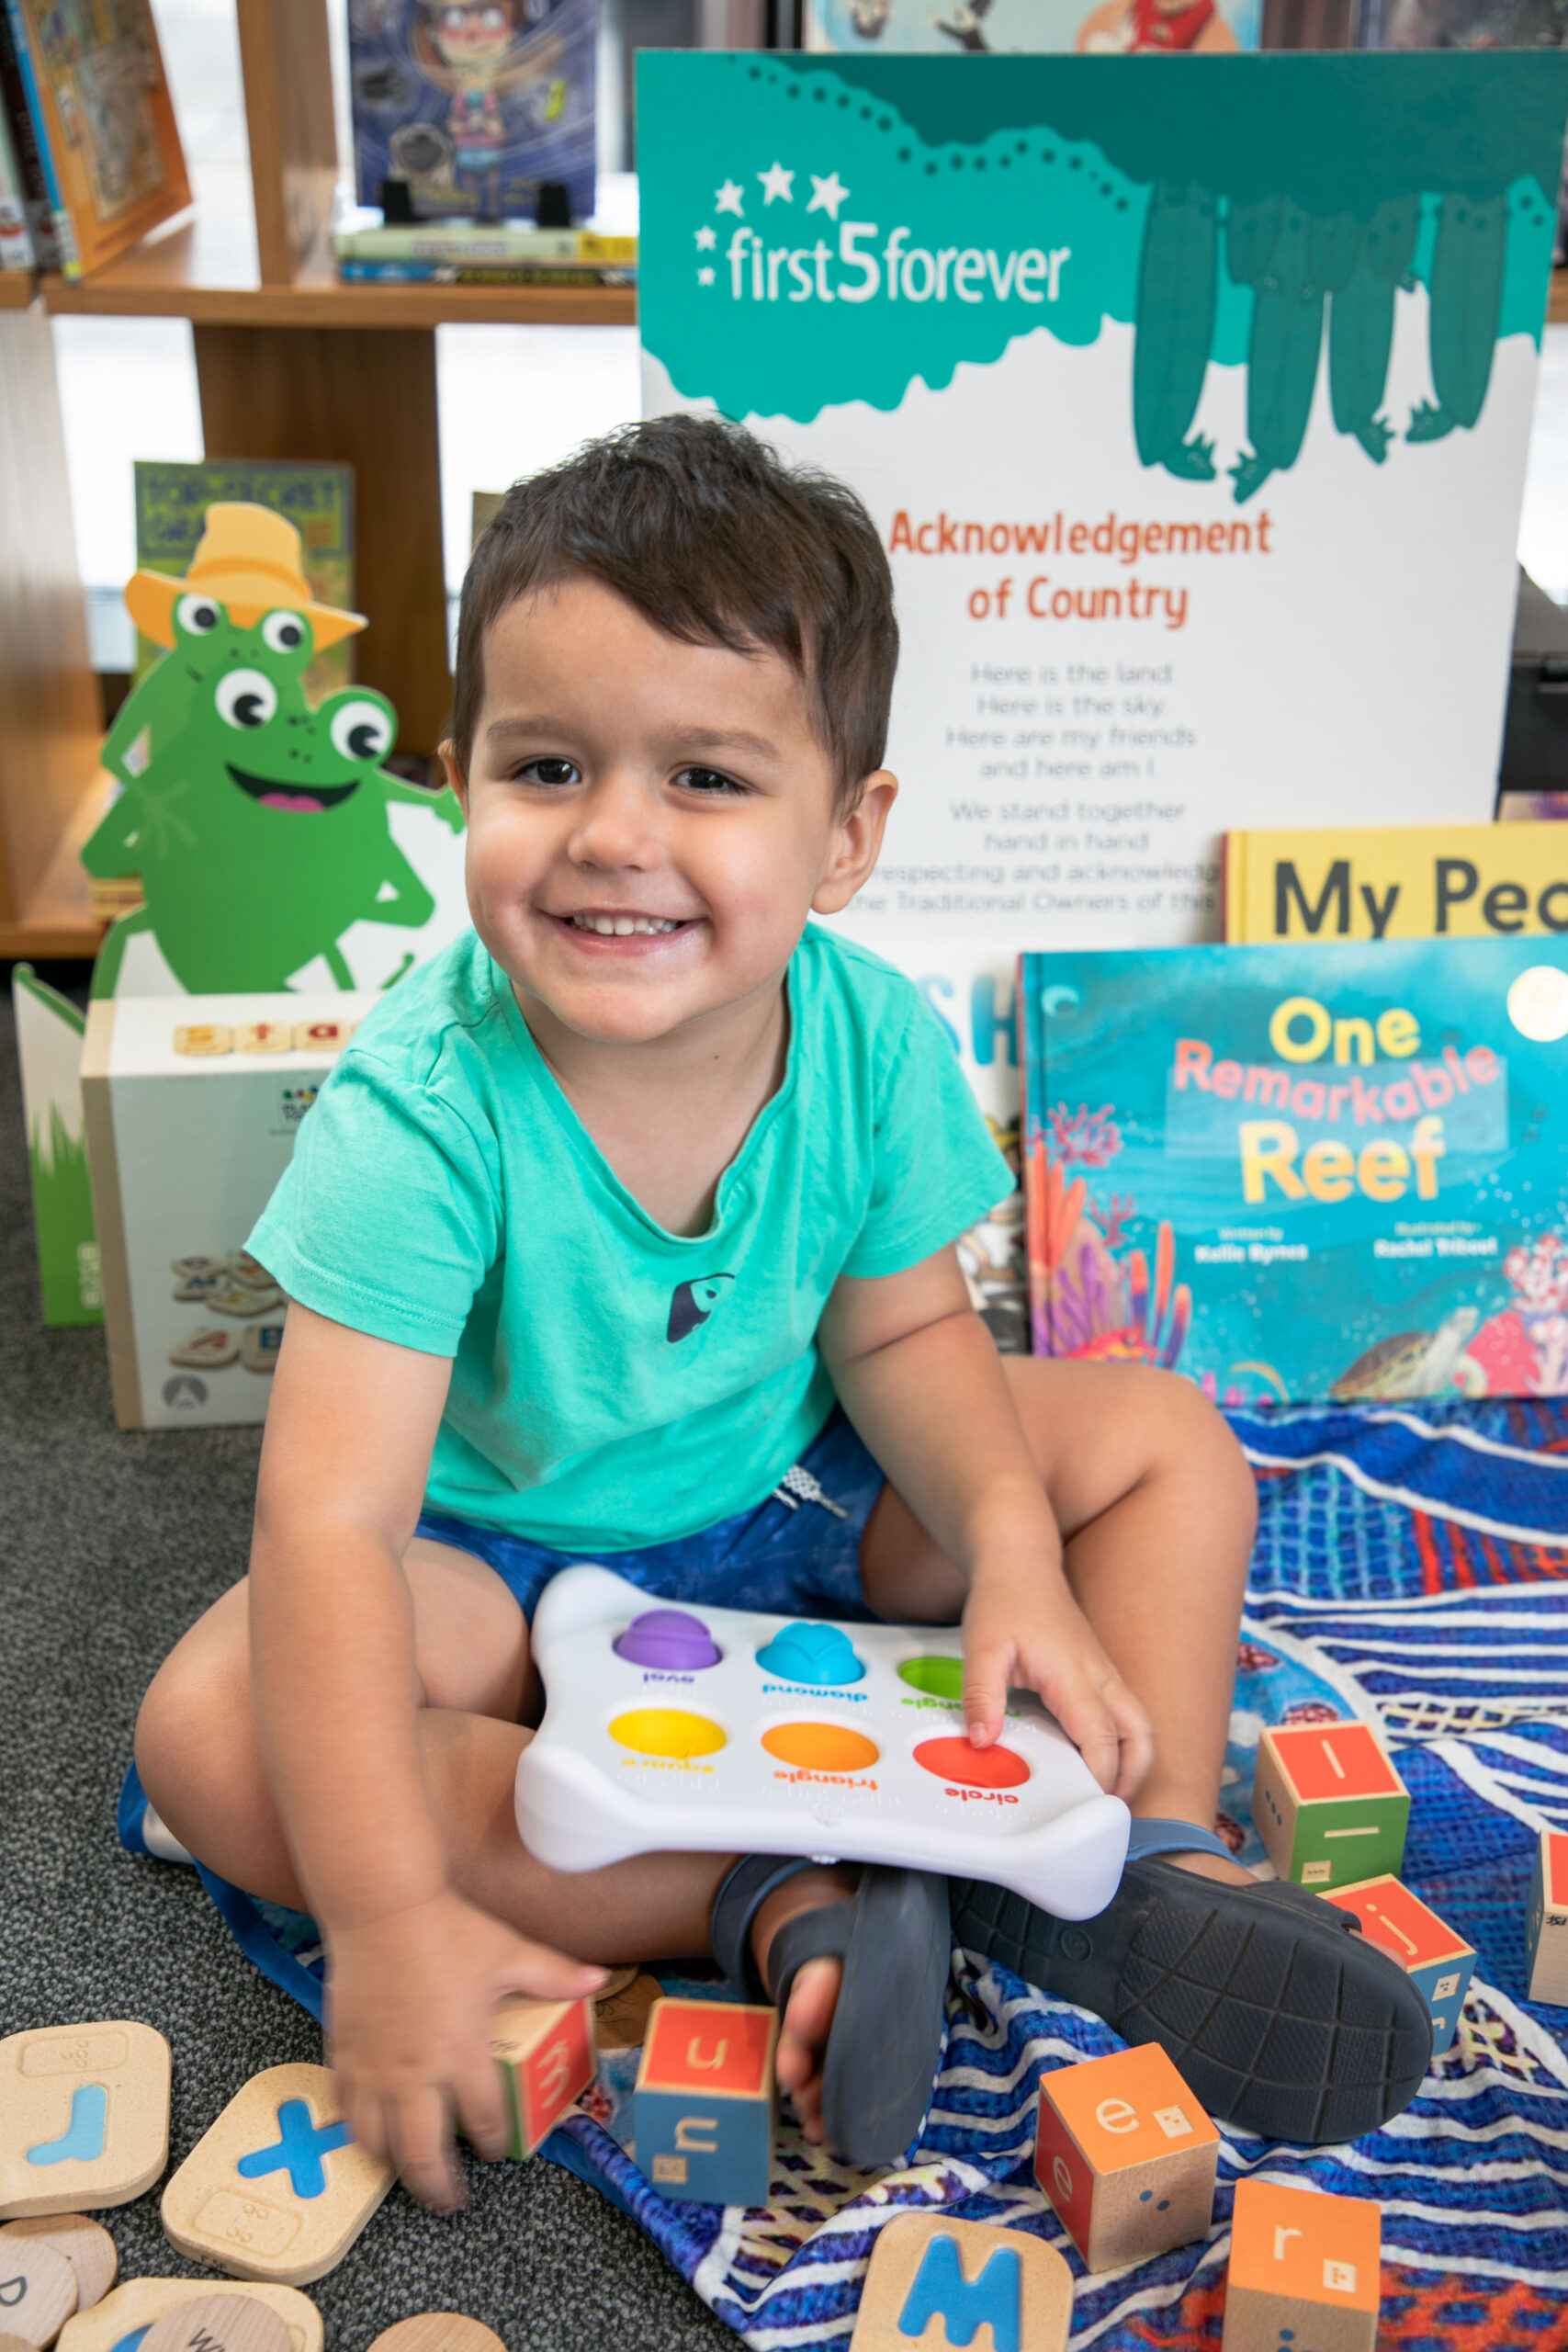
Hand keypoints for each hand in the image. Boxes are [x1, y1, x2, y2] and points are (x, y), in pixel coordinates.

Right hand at [325, 1888, 605, 2209]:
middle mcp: (416, 2075)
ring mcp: (375, 2069)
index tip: (496, 2151)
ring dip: (393, 2164)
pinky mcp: (343, 2055)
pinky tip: (366, 2127)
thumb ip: (553, 1974)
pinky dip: (356, 2127)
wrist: (382, 1909)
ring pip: (376, 2143)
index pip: (485, 2121)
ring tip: (405, 2170)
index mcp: (463, 2055)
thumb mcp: (508, 1952)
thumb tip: (598, 1979)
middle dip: (437, 2188)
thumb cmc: (449, 1930)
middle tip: (448, 2202)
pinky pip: (344, 2109)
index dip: (494, 2144)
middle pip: (423, 2156)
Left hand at [961, 1565, 1152, 1800]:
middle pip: (1140, 1734)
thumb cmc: (1003, 1603)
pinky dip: (1123, 1743)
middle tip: (1108, 1811)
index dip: (1100, 1774)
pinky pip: (1124, 1714)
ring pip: (1140, 1724)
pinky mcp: (1100, 1674)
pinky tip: (1093, 1761)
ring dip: (1135, 1761)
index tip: (1087, 1805)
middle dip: (1134, 1776)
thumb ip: (982, 1695)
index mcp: (1073, 1675)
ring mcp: (1104, 1674)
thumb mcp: (981, 1647)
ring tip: (1107, 1794)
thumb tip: (981, 1743)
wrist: (1021, 1566)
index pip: (1101, 1736)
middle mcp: (1099, 1676)